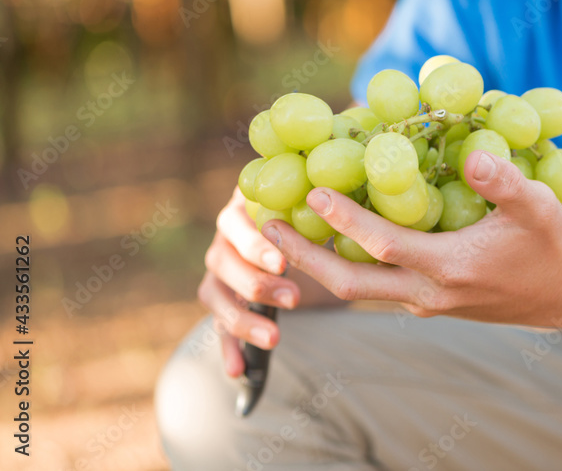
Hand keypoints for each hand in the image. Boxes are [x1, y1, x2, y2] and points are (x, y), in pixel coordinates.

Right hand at [198, 188, 301, 377]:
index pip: (236, 225)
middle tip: (293, 298)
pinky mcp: (224, 301)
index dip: (256, 246)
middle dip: (257, 284)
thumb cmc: (312, 214)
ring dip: (242, 319)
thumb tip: (336, 198)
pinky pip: (219, 326)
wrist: (303, 233)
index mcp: (242, 209)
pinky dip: (228, 348)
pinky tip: (239, 371)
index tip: (284, 264)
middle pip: (223, 262)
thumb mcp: (314, 205)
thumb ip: (317, 204)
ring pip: (216, 296)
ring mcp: (220, 271)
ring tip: (274, 338)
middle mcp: (225, 238)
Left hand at [260, 151, 561, 326]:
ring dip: (317, 266)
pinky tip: (330, 242)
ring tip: (283, 234)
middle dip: (303, 258)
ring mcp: (428, 304)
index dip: (343, 218)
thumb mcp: (539, 206)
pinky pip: (377, 288)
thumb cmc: (555, 244)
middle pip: (350, 284)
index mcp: (451, 269)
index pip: (382, 244)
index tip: (309, 193)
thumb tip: (473, 154)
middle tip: (264, 227)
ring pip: (360, 291)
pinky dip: (347, 266)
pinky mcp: (431, 303)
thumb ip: (505, 183)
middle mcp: (430, 294)